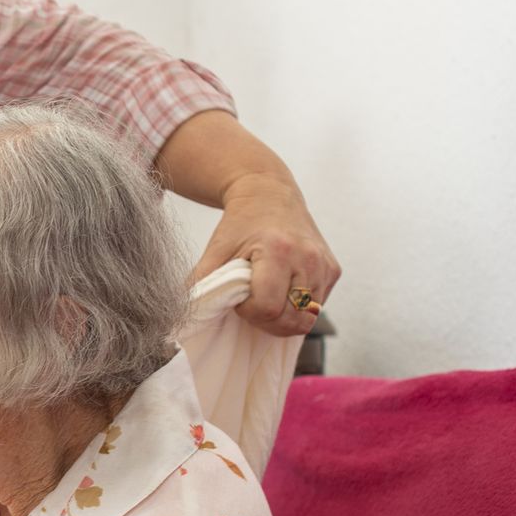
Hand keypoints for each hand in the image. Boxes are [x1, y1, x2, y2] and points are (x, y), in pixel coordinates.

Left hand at [191, 174, 340, 336]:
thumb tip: (182, 317)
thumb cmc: (239, 225)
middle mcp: (307, 258)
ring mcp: (325, 265)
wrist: (269, 194)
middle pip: (292, 320)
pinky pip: (317, 306)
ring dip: (284, 317)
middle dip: (267, 321)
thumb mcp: (215, 251)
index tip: (240, 297)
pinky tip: (283, 289)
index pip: (267, 309)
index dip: (249, 312)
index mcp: (278, 251)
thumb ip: (200, 285)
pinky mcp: (334, 270)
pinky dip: (299, 307)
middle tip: (252, 302)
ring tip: (267, 296)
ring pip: (308, 318)